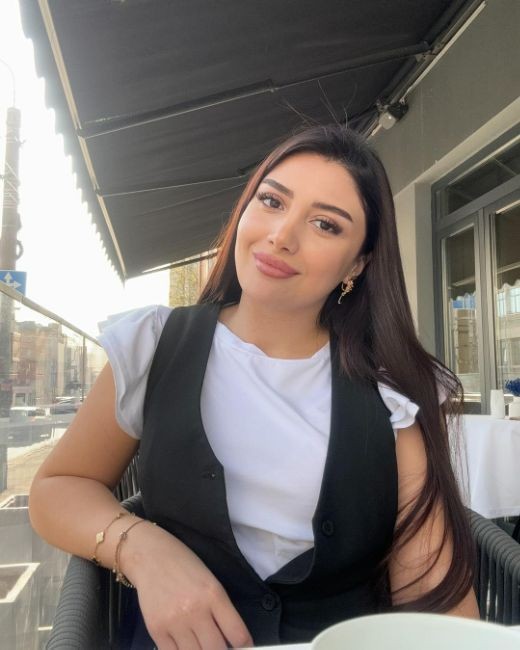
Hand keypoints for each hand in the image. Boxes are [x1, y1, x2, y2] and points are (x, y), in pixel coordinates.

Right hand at [121, 522, 253, 649]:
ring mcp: (174, 622)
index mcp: (214, 594)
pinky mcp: (156, 630)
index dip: (244, 646)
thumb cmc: (184, 565)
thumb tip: (231, 639)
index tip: (243, 648)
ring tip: (201, 643)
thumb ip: (221, 609)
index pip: (237, 634)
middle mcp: (196, 610)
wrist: (150, 556)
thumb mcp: (210, 581)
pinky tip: (185, 645)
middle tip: (219, 644)